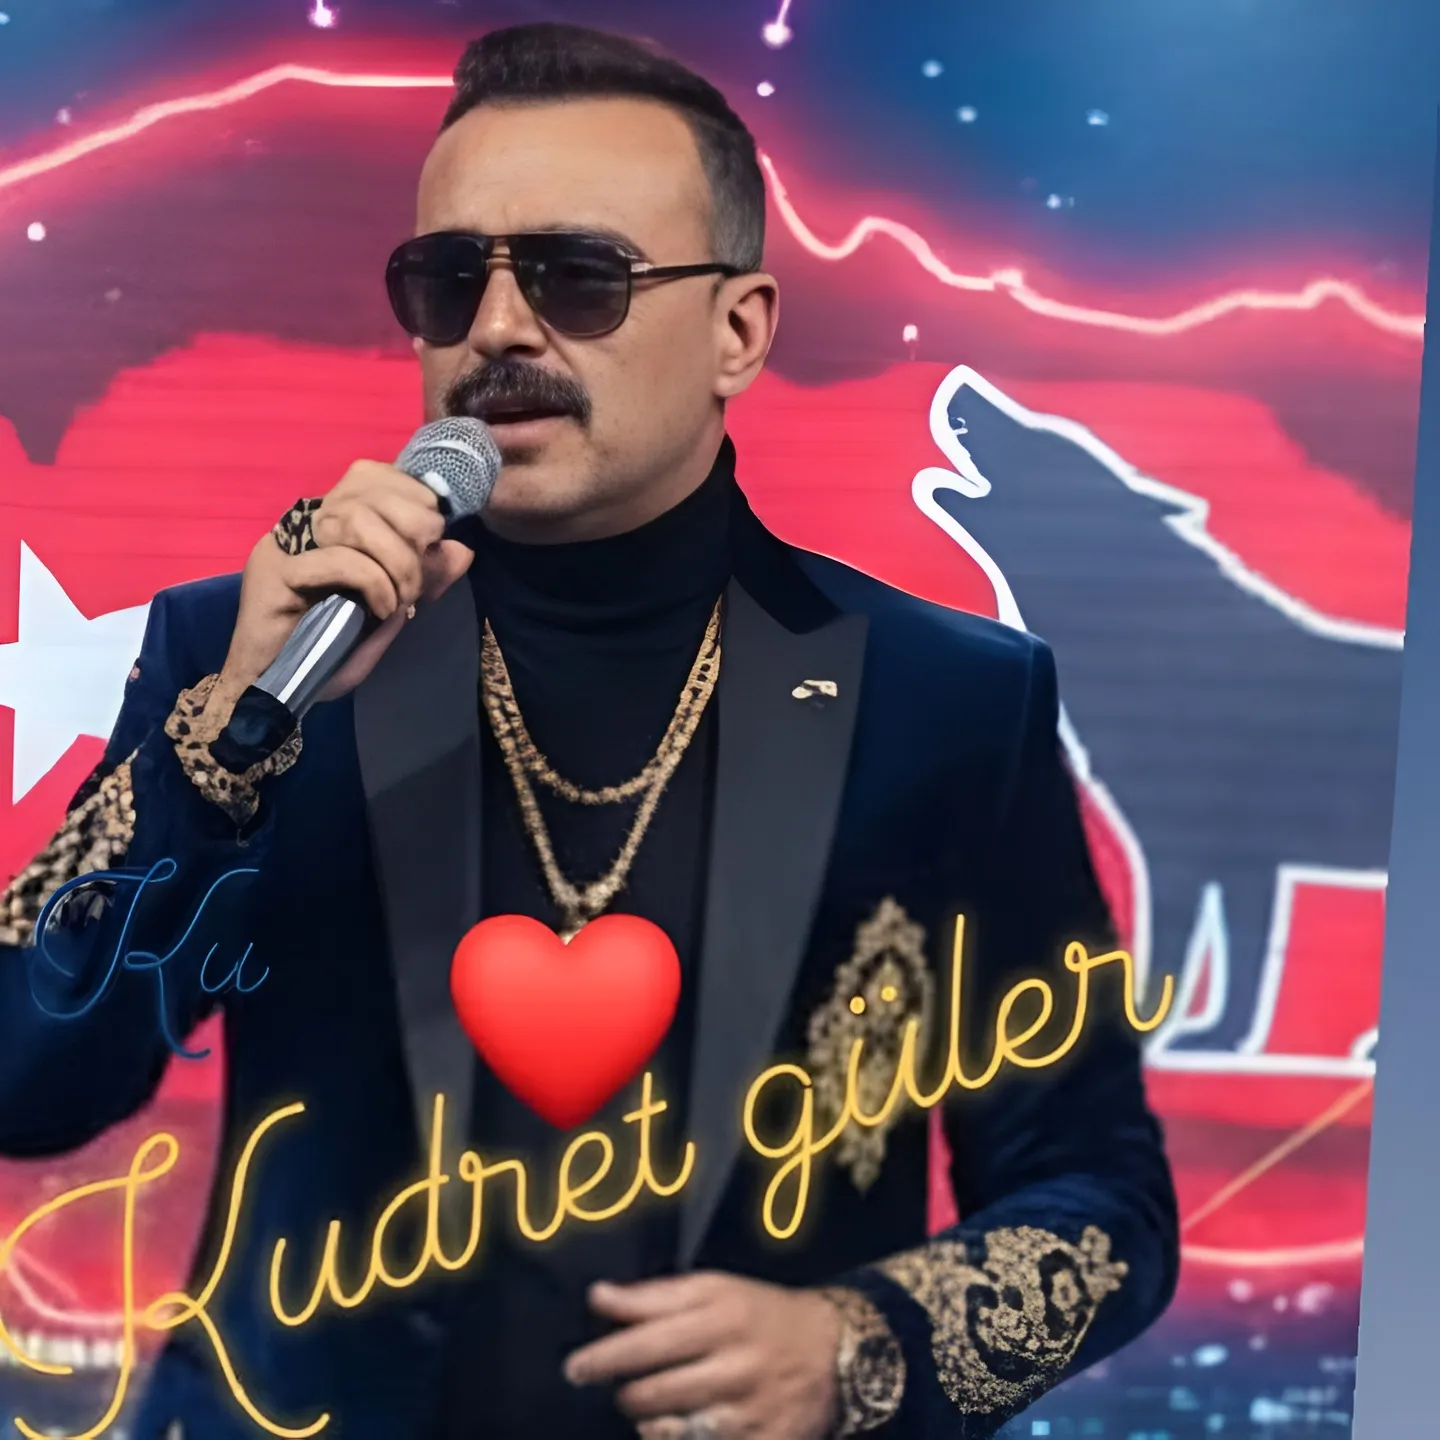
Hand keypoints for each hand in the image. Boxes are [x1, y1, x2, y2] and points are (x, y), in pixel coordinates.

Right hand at [215, 460, 473, 710]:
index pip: (371, 475)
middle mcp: (303, 524)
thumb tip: (462, 550)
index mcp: (328, 523)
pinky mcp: (273, 573)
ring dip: (395, 560)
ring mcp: (284, 545)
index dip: (411, 495)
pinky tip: (381, 609)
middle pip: (363, 487)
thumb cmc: (327, 656)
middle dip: (411, 526)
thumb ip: (423, 580)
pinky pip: (336, 558)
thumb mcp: (391, 613)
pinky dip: (372, 582)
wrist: (271, 693)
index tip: (434, 537)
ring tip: (402, 598)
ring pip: (352, 517)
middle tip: (420, 575)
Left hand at [563, 1273, 842, 1439]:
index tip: (575, 1368)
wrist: (836, 1351)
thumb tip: (597, 1296)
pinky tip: (677, 1430)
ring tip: (650, 1410)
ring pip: (673, 1432)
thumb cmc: (759, 1314)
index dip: (605, 1358)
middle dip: (626, 1395)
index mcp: (723, 1317)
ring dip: (649, 1423)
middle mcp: (737, 1364)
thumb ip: (654, 1295)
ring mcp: (752, 1412)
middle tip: (620, 1390)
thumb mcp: (714, 1288)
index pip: (649, 1341)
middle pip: (655, 1393)